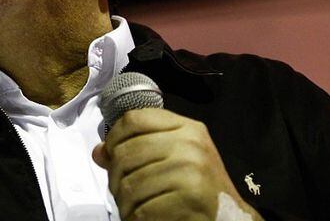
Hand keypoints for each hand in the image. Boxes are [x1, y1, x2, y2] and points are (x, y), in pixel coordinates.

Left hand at [92, 108, 262, 220]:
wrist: (229, 217)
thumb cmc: (199, 188)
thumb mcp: (174, 159)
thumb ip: (137, 150)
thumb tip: (100, 152)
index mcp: (186, 128)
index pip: (134, 119)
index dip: (114, 136)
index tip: (111, 154)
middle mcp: (190, 144)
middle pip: (126, 152)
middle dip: (115, 177)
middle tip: (121, 191)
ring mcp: (191, 169)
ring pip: (130, 184)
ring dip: (125, 203)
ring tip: (133, 207)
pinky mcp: (190, 197)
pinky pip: (143, 209)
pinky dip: (138, 218)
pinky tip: (145, 218)